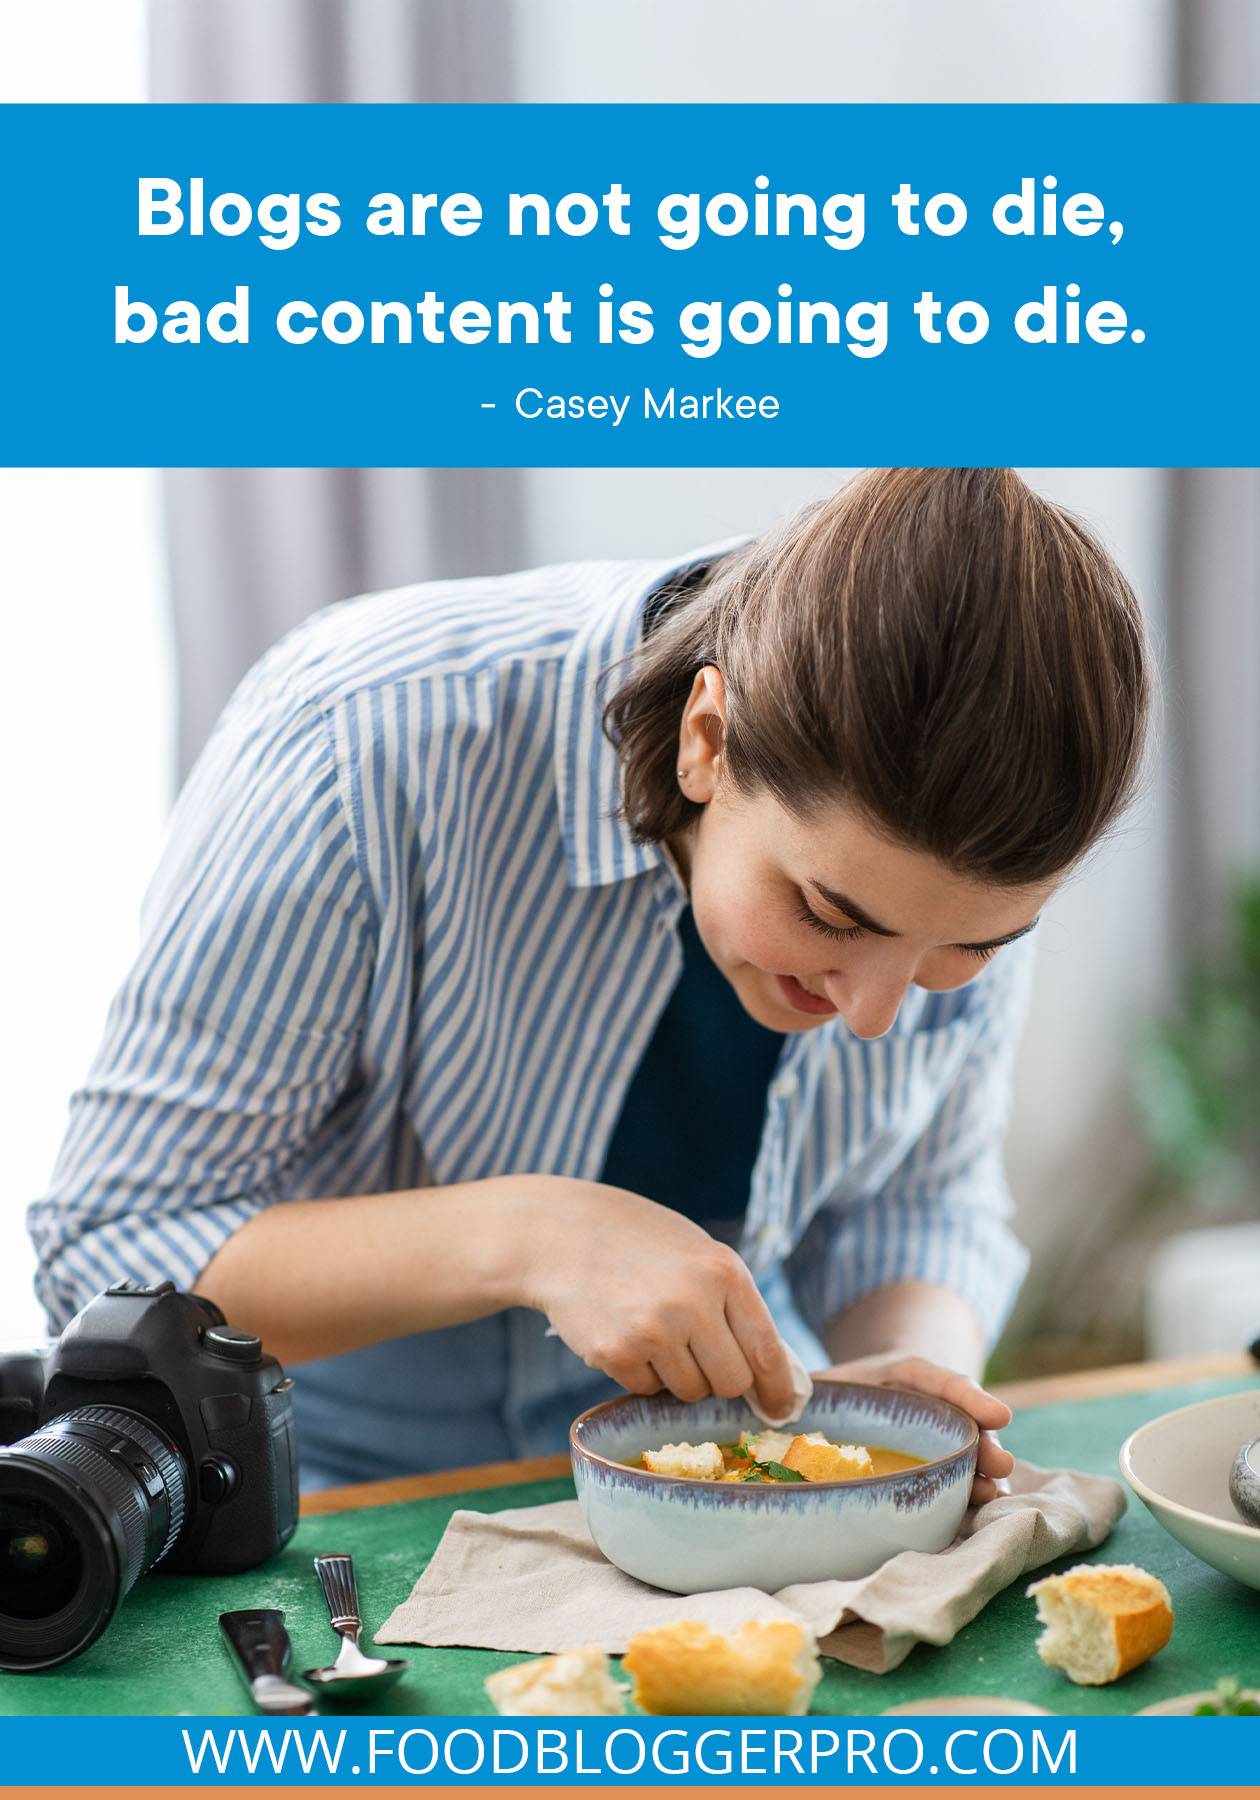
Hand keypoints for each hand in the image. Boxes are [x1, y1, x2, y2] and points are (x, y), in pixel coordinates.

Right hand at [517, 1177, 797, 1420]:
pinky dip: (641, 1372)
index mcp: (724, 1272)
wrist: (561, 1234)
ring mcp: (653, 1331)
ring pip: (689, 1391)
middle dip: (719, 1377)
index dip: (778, 1388)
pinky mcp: (616, 1353)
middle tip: (698, 1354)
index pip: (767, 1351)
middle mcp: (693, 1302)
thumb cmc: (640, 1242)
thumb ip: (734, 1304)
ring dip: (678, 1375)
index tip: (781, 1408)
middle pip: (731, 1382)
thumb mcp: (699, 1255)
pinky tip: (624, 1332)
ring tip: (654, 1330)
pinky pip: (647, 1390)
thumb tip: (773, 1372)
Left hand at [818, 1350, 1013, 1505]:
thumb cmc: (837, 1393)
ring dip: (980, 1476)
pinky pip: (952, 1484)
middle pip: (961, 1425)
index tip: (998, 1415)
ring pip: (964, 1458)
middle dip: (982, 1445)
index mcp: (901, 1377)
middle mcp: (926, 1410)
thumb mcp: (823, 1380)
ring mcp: (934, 1443)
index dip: (967, 1396)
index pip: (936, 1379)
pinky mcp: (929, 1476)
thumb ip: (801, 1388)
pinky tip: (977, 1513)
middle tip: (999, 1462)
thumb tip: (768, 1404)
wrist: (852, 1407)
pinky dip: (966, 1498)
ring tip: (993, 1493)